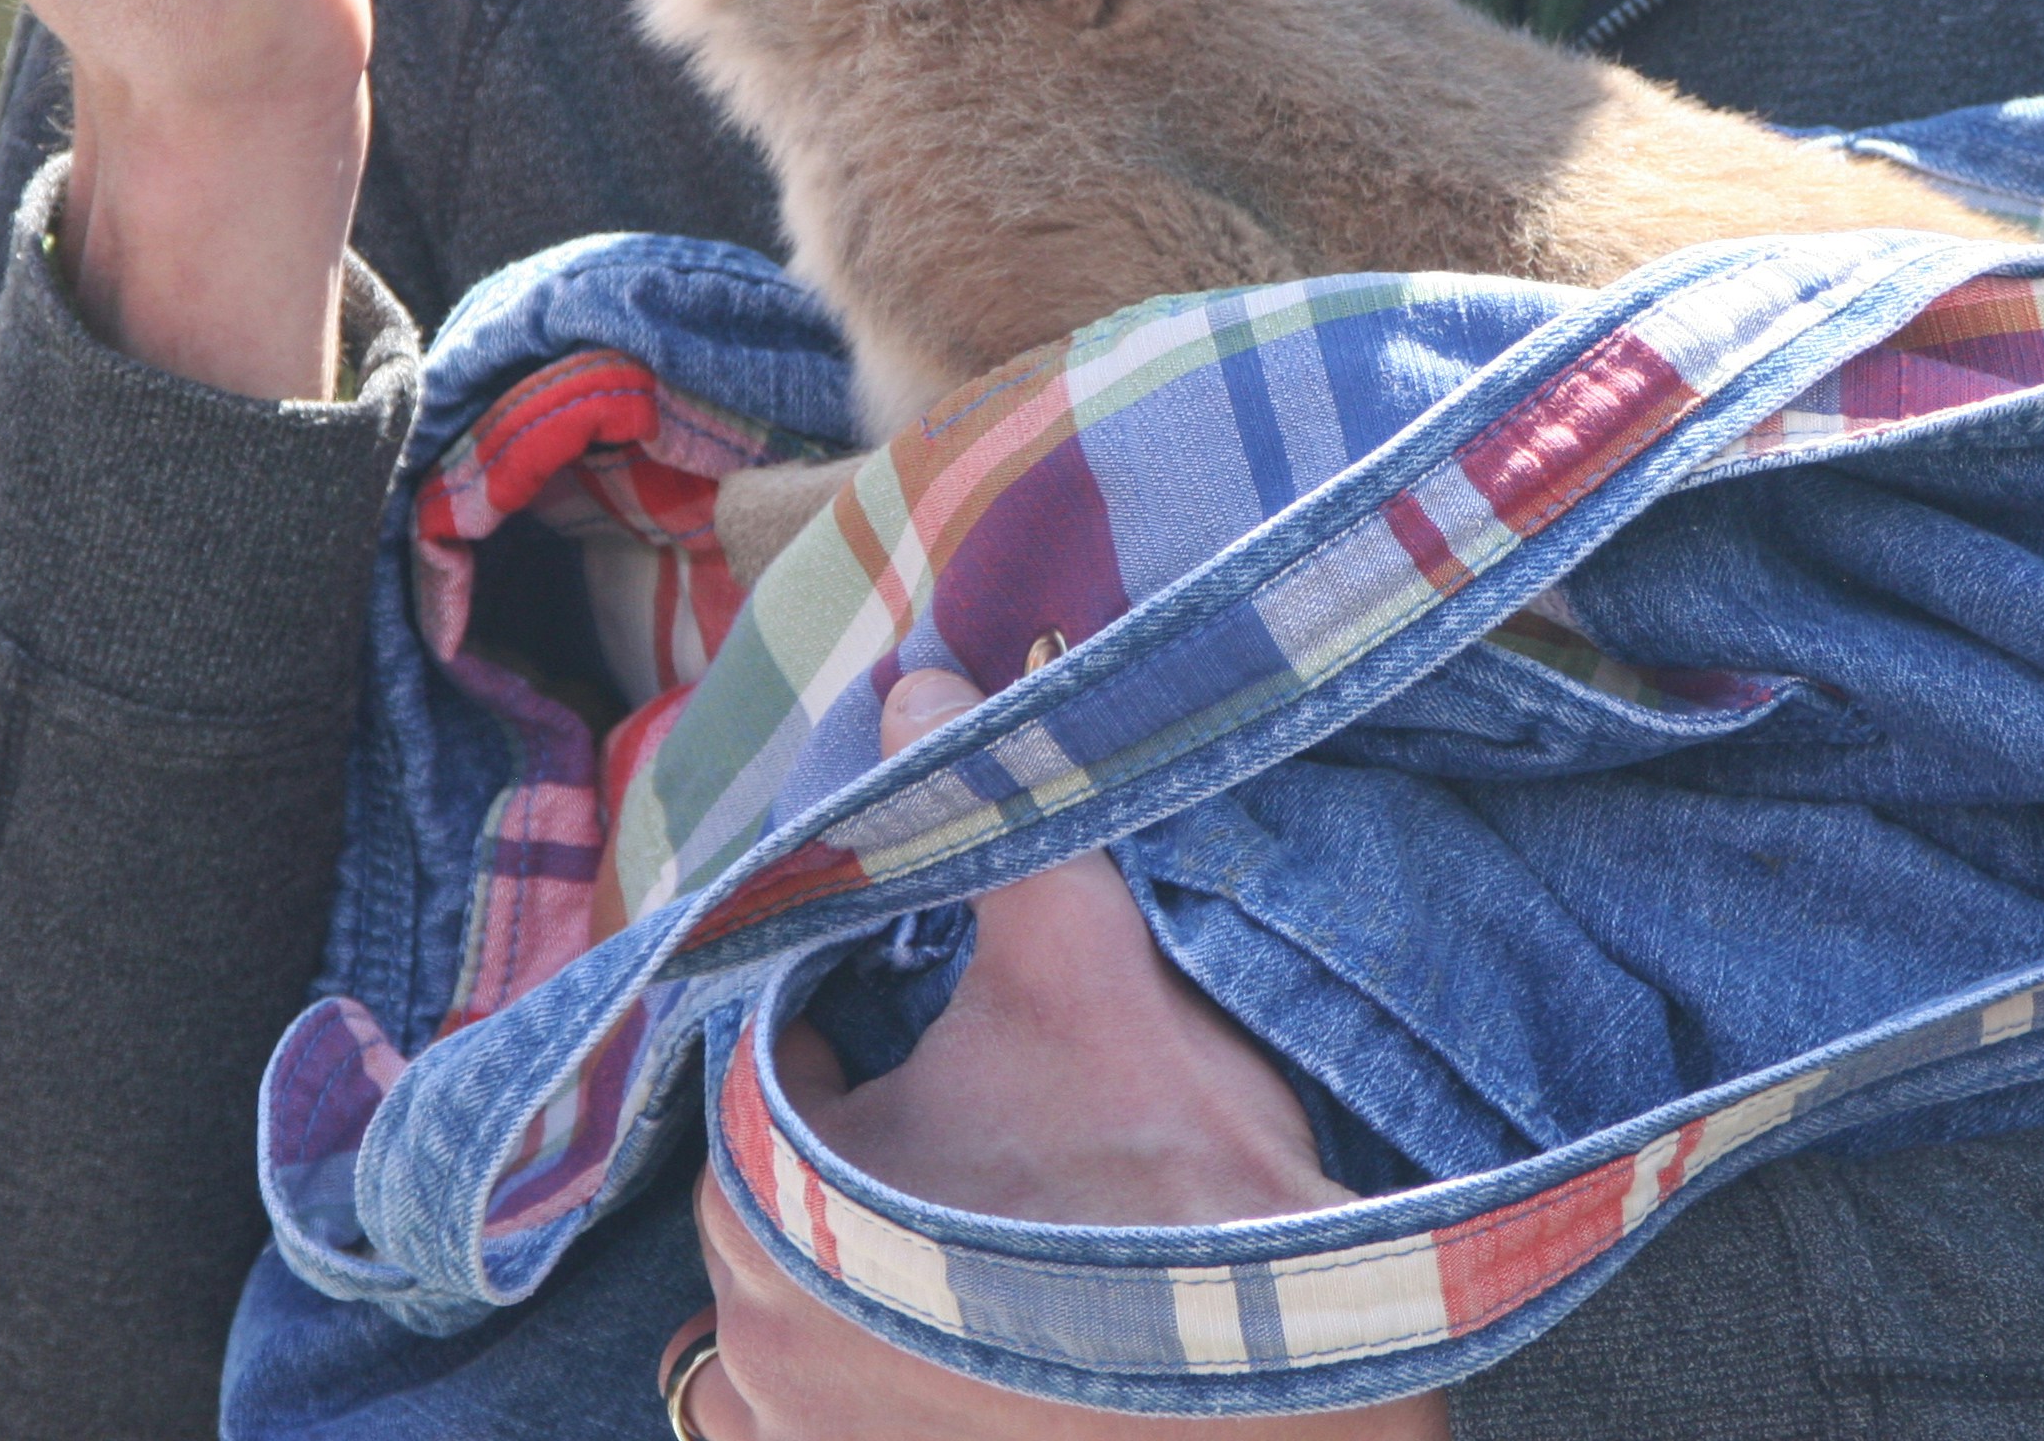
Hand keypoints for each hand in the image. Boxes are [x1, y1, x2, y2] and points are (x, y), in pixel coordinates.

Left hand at [673, 669, 1449, 1439]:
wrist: (1295, 1416)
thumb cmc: (1185, 1197)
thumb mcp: (1090, 969)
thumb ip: (995, 824)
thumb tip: (925, 678)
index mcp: (768, 1195)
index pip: (761, 1064)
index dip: (845, 1014)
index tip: (921, 999)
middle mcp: (748, 1338)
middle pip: (779, 1184)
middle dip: (858, 1137)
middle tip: (983, 1107)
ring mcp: (800, 1436)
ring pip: (808, 1299)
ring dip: (870, 1257)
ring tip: (996, 1221)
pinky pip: (836, 1403)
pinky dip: (890, 1361)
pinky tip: (991, 1325)